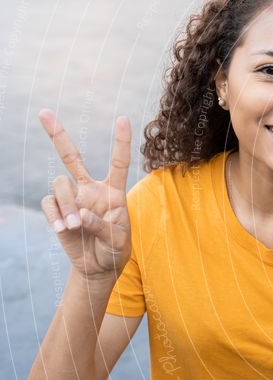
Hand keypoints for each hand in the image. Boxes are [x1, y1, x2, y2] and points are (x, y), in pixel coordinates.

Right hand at [38, 109, 131, 279]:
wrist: (98, 266)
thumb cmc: (115, 250)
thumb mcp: (118, 241)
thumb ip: (103, 227)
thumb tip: (81, 216)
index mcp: (113, 192)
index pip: (118, 162)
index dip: (121, 141)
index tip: (123, 118)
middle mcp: (91, 189)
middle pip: (71, 157)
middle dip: (57, 134)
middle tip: (43, 113)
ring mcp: (72, 199)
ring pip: (59, 183)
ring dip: (65, 203)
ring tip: (74, 226)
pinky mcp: (57, 211)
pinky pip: (48, 203)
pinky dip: (54, 216)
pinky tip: (64, 229)